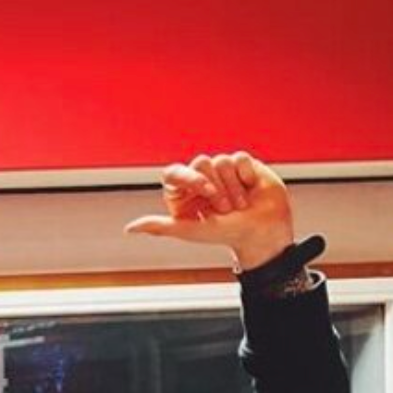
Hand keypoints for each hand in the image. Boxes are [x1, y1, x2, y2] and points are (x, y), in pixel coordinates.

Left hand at [126, 151, 295, 270]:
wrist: (262, 233)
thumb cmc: (225, 234)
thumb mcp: (190, 231)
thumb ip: (160, 227)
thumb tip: (130, 229)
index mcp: (183, 192)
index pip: (175, 172)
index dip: (191, 179)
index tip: (207, 193)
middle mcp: (200, 178)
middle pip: (201, 163)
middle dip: (216, 188)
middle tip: (224, 208)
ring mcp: (221, 170)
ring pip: (221, 160)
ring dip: (233, 187)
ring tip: (239, 205)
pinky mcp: (243, 164)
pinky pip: (240, 158)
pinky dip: (246, 176)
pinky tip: (250, 189)